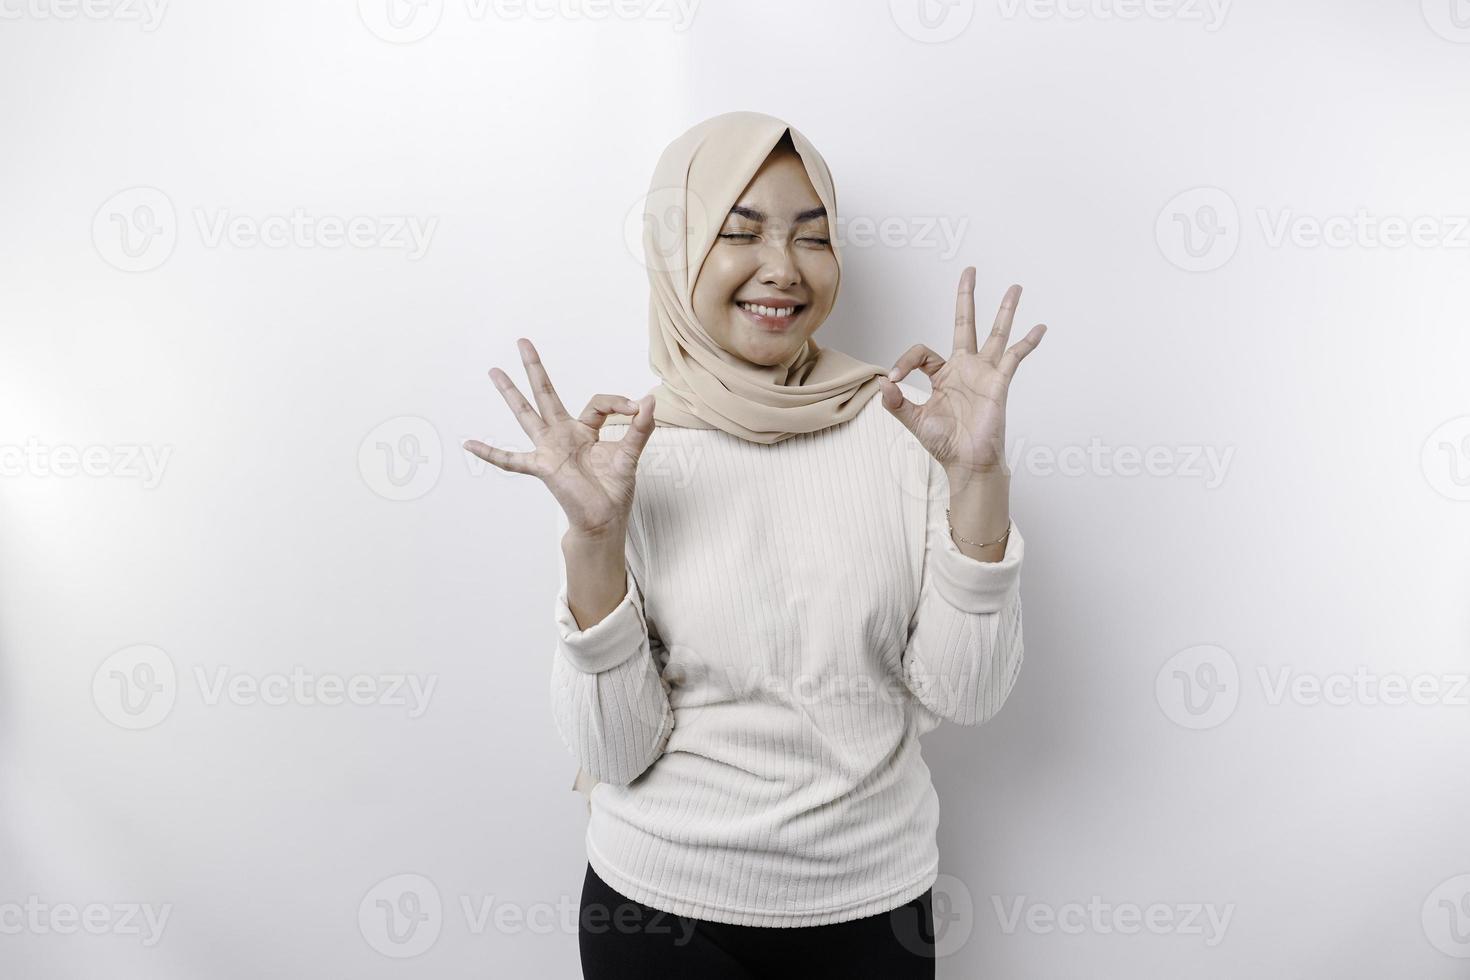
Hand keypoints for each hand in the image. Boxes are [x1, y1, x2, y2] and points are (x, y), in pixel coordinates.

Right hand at [462, 337, 654, 537]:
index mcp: (585, 431)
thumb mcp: (631, 453)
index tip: (636, 408)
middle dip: (535, 368)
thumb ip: (641, 428)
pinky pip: (511, 460)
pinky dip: (490, 453)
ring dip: (510, 393)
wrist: (605, 519)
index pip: (597, 403)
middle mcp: (563, 435)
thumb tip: (649, 401)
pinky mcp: (543, 467)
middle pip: (546, 394)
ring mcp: (549, 449)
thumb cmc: (614, 488)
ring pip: (527, 414)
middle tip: (522, 342)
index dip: (617, 401)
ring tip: (494, 371)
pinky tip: (469, 444)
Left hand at [878, 267, 1045, 480]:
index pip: (922, 351)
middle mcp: (965, 368)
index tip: (895, 380)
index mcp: (942, 375)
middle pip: (965, 323)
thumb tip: (882, 382)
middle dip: (967, 297)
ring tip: (1016, 287)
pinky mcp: (999, 383)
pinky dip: (1027, 343)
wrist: (967, 462)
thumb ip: (896, 403)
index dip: (905, 361)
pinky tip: (1039, 328)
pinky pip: (1015, 357)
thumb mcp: (913, 421)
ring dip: (1005, 310)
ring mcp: (984, 373)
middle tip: (970, 271)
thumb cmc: (945, 443)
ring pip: (995, 333)